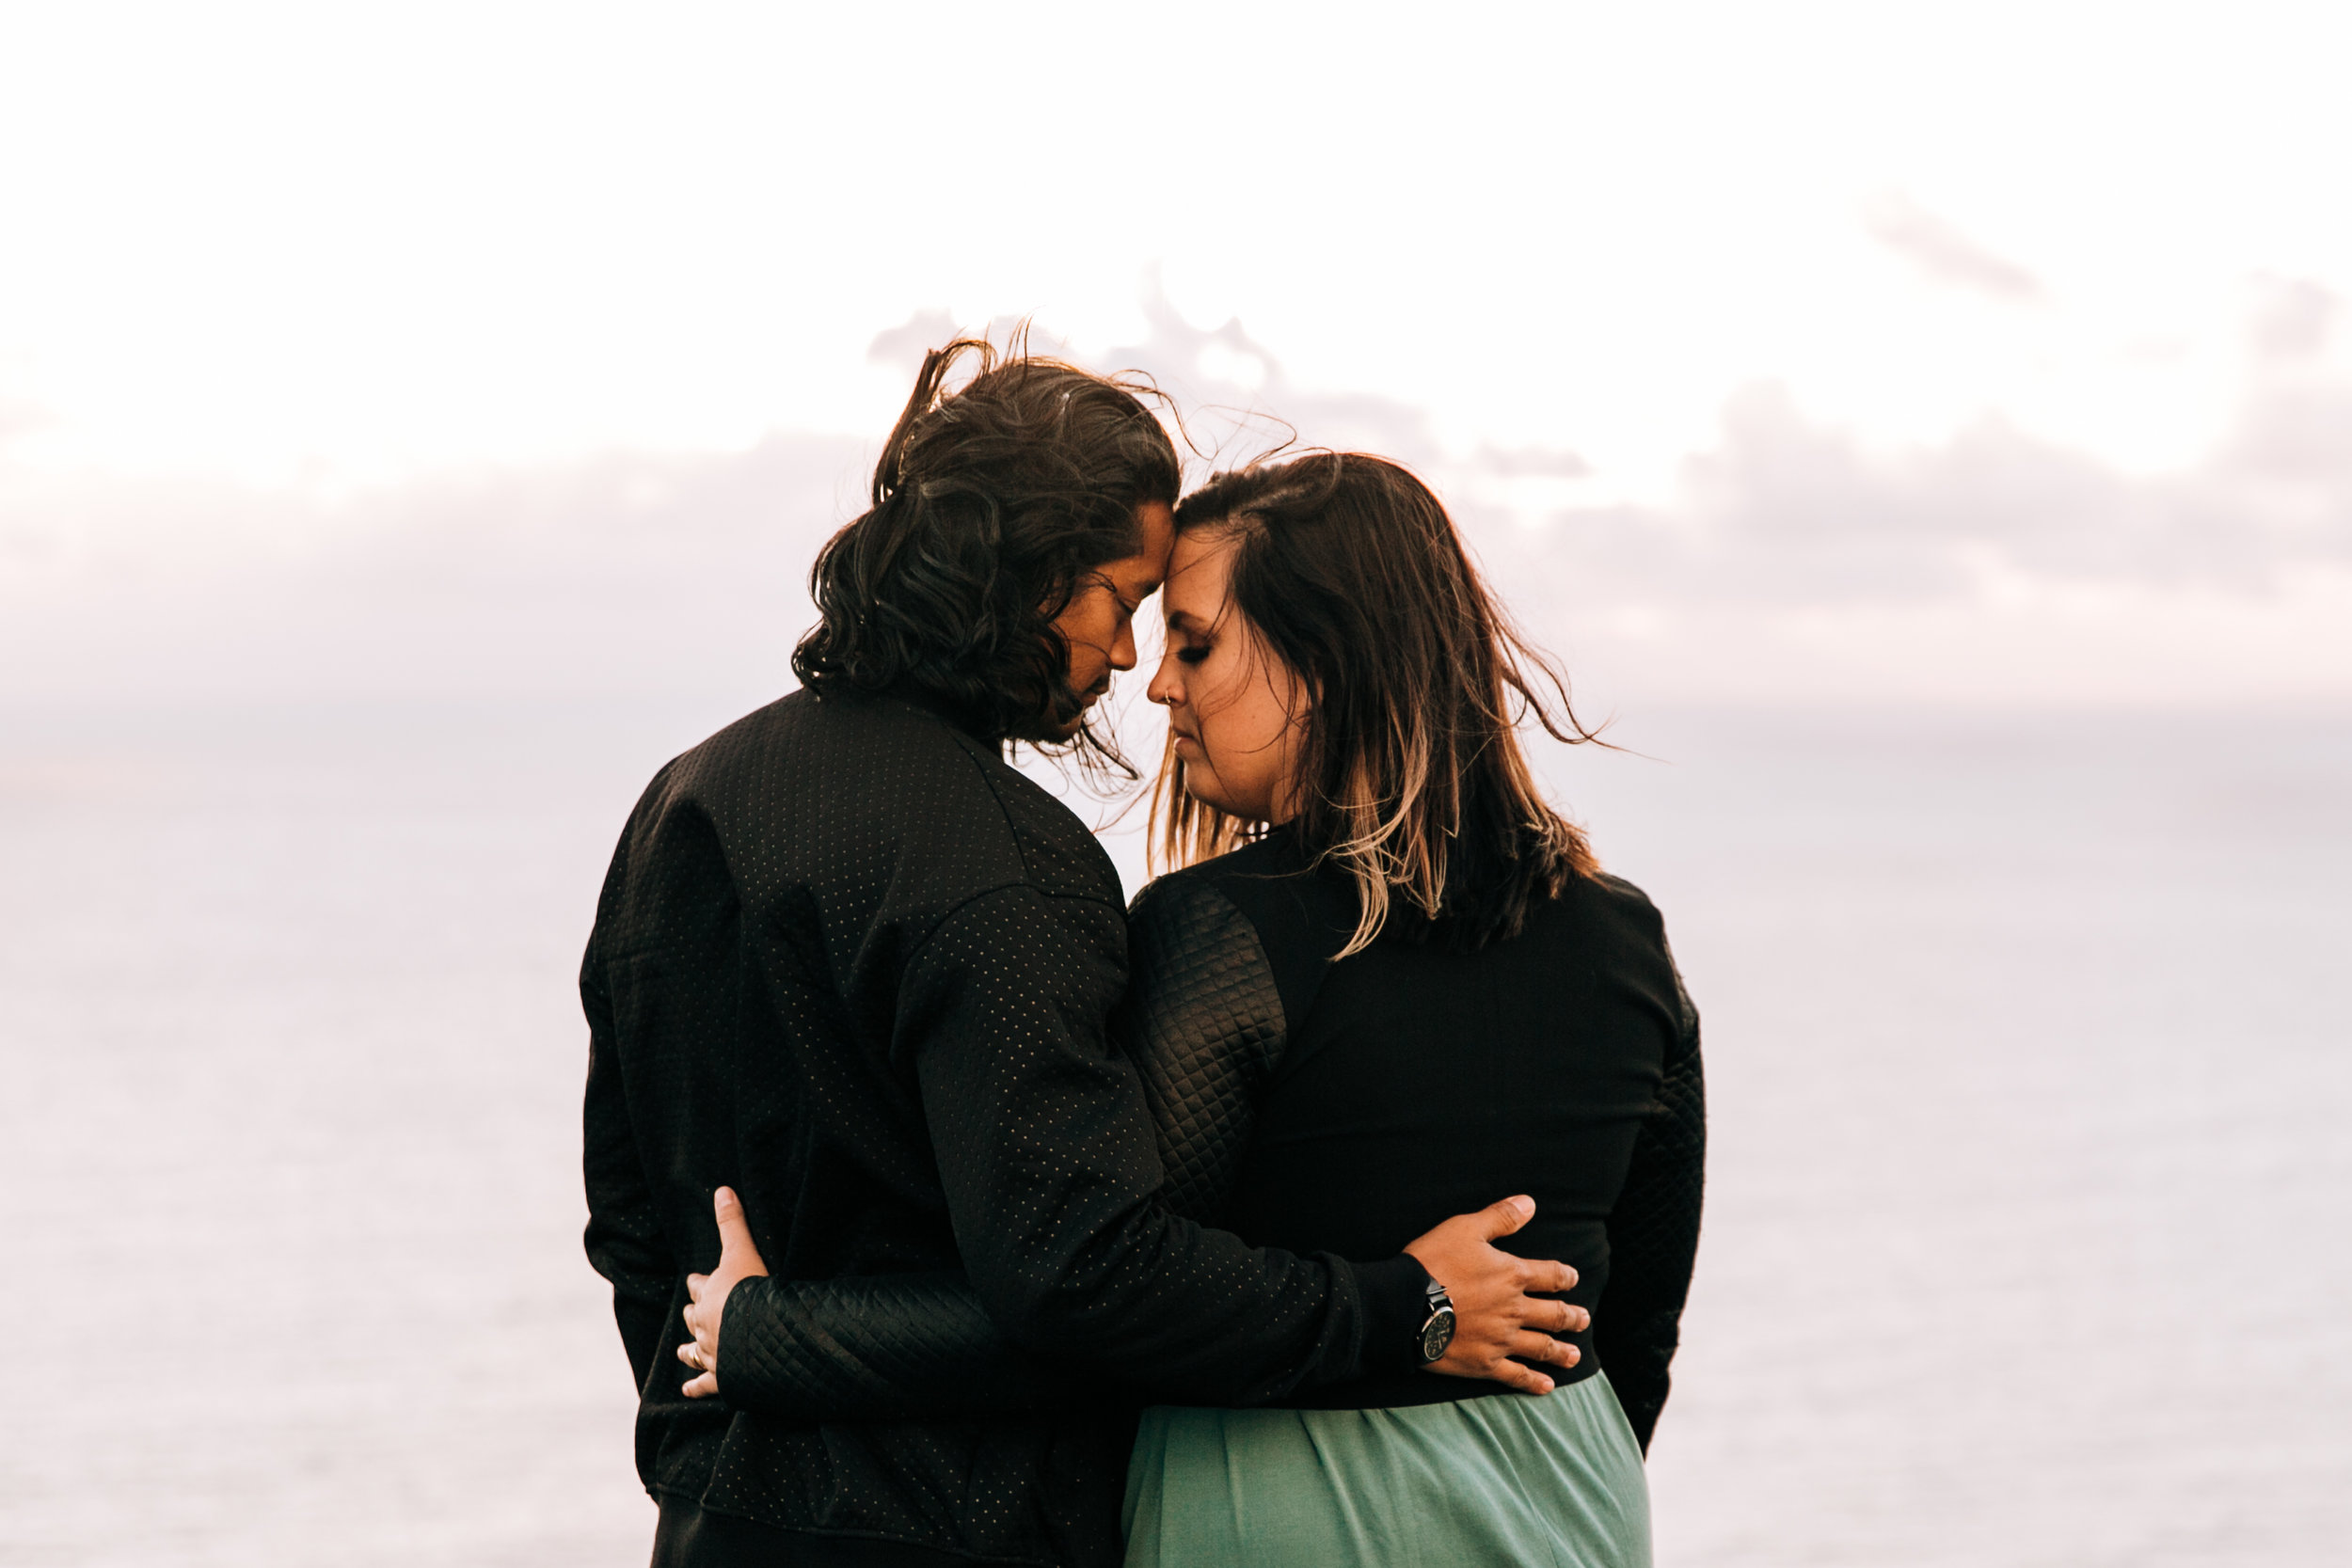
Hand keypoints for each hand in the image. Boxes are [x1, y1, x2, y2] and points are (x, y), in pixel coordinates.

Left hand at [677, 1186, 769, 1398]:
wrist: (760, 1333)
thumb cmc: (752, 1290)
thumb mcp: (742, 1250)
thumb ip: (733, 1222)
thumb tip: (722, 1189)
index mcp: (710, 1295)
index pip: (700, 1285)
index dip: (700, 1282)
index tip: (698, 1280)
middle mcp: (705, 1324)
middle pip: (694, 1316)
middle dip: (694, 1312)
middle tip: (695, 1310)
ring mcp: (712, 1351)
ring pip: (694, 1350)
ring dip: (689, 1348)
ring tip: (683, 1349)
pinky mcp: (722, 1376)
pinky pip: (704, 1383)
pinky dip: (695, 1386)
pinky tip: (687, 1389)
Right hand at [1404, 1195, 1587, 1395]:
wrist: (1406, 1306)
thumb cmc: (1434, 1262)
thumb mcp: (1466, 1228)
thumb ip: (1500, 1217)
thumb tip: (1530, 1203)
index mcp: (1512, 1276)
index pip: (1550, 1276)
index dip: (1565, 1276)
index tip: (1572, 1279)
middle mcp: (1514, 1310)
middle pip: (1552, 1314)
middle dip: (1570, 1317)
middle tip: (1583, 1320)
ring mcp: (1501, 1340)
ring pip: (1540, 1347)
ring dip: (1560, 1351)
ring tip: (1575, 1356)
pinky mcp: (1484, 1363)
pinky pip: (1515, 1375)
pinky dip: (1533, 1381)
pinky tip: (1547, 1387)